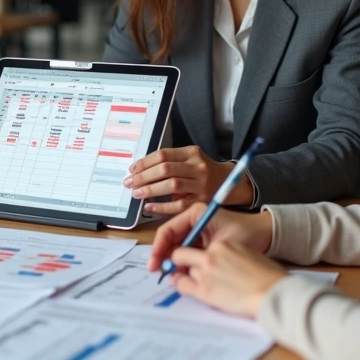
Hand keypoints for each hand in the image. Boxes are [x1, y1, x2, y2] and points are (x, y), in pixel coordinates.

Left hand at [124, 146, 254, 214]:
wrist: (229, 182)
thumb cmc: (202, 171)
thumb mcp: (190, 159)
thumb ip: (170, 162)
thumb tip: (139, 171)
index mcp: (192, 153)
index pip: (163, 155)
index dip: (145, 162)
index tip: (132, 169)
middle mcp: (198, 167)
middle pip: (166, 169)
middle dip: (143, 176)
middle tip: (129, 182)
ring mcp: (201, 184)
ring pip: (172, 185)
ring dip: (150, 189)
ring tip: (136, 193)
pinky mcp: (202, 201)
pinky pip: (179, 205)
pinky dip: (162, 206)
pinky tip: (150, 206)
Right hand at [148, 202, 273, 271]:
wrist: (267, 235)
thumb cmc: (248, 235)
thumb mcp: (220, 246)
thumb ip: (197, 257)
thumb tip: (175, 271)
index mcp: (195, 213)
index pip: (168, 230)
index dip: (159, 248)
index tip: (155, 264)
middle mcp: (193, 219)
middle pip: (169, 239)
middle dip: (162, 256)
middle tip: (157, 273)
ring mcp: (197, 229)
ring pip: (177, 247)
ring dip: (172, 261)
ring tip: (168, 276)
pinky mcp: (202, 239)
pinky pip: (187, 251)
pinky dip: (183, 263)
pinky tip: (181, 274)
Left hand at [168, 240, 286, 317]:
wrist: (274, 294)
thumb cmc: (268, 277)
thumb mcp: (247, 255)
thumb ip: (229, 254)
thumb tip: (219, 261)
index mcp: (223, 245)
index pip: (197, 244)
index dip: (191, 251)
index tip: (191, 257)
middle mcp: (211, 255)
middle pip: (181, 254)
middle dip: (179, 261)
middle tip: (180, 268)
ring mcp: (206, 272)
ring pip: (185, 271)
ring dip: (187, 275)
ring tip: (198, 283)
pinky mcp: (204, 290)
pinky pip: (181, 284)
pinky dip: (178, 284)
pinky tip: (180, 285)